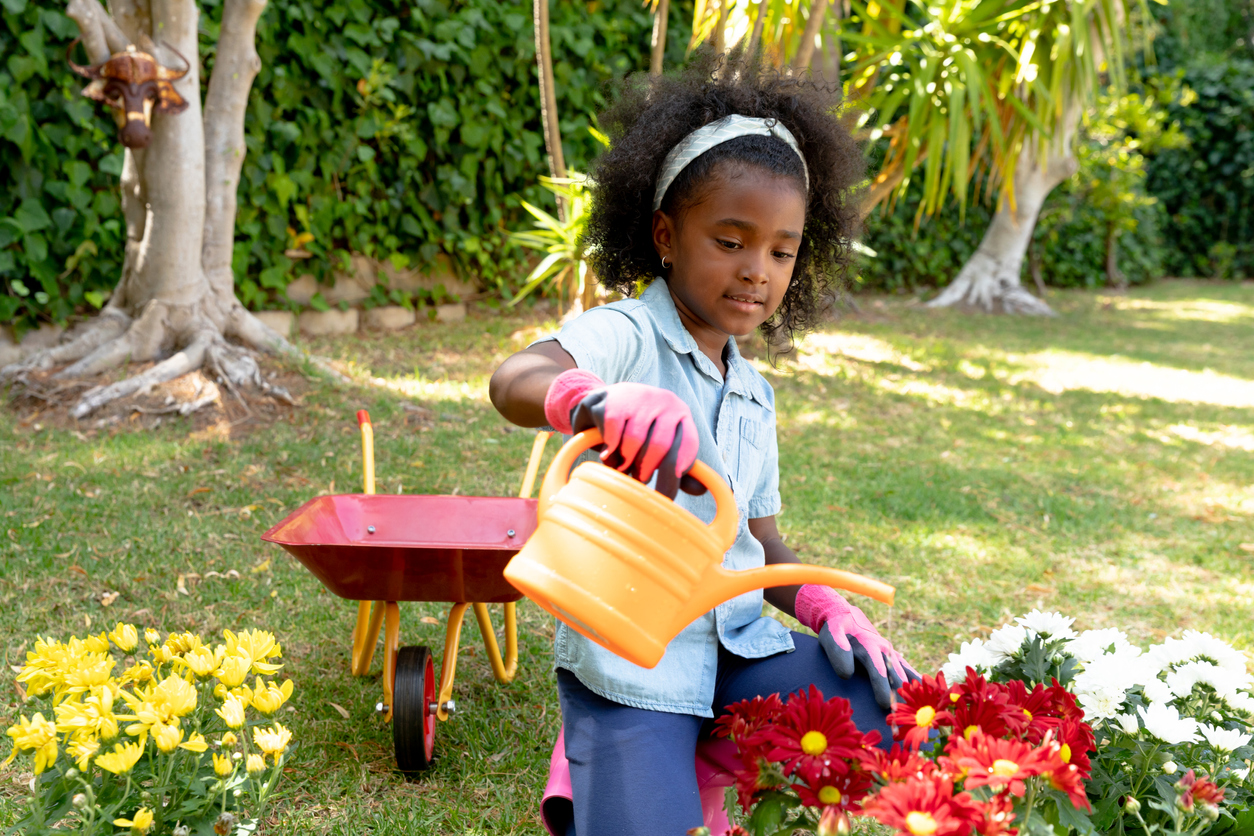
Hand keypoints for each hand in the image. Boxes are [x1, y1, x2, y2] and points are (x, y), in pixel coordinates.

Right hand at [544, 370, 703, 498]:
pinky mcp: (614, 398)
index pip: (687, 445)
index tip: (663, 492)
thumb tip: (700, 490)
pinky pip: (613, 431)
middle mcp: (665, 401)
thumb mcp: (661, 446)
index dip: (676, 472)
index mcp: (682, 414)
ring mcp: (639, 395)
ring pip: (634, 440)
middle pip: (659, 445)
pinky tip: (607, 453)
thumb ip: (678, 467)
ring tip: (621, 466)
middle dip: (646, 470)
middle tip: (638, 480)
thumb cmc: (638, 431)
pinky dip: (609, 449)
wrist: (605, 403)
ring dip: (625, 461)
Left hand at [818, 623, 918, 710]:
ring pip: (906, 676)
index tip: (885, 704)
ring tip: (918, 714)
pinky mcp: (893, 658)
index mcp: (870, 646)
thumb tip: (847, 674)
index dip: (882, 687)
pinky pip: (908, 671)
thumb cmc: (837, 628)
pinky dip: (917, 682)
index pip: (878, 669)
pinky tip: (929, 695)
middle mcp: (885, 651)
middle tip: (905, 717)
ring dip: (912, 693)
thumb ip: (838, 650)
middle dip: (902, 697)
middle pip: (896, 677)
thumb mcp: (832, 634)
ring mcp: (891, 654)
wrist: (846, 616)